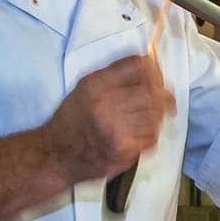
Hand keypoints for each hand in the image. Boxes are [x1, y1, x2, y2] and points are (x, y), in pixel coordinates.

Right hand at [41, 55, 174, 184]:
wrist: (55, 155)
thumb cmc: (71, 122)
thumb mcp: (84, 88)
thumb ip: (114, 74)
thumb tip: (148, 65)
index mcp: (95, 85)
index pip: (138, 67)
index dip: (154, 69)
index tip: (157, 75)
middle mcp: (103, 105)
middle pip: (151, 91)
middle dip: (162, 94)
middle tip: (164, 98)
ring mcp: (114, 130)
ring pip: (155, 114)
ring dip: (157, 115)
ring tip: (147, 117)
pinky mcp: (123, 151)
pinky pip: (152, 137)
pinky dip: (151, 134)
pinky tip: (140, 133)